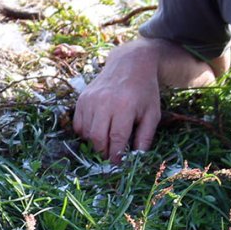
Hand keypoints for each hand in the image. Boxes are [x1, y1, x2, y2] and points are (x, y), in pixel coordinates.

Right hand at [72, 48, 164, 162]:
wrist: (130, 64)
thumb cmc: (144, 91)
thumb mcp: (152, 113)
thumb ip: (145, 137)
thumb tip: (135, 159)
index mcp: (124, 107)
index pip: (117, 138)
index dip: (116, 156)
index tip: (118, 165)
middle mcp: (104, 102)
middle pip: (98, 138)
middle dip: (103, 153)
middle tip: (110, 158)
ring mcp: (90, 100)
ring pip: (86, 133)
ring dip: (95, 144)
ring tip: (105, 145)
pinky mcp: (82, 99)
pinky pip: (78, 124)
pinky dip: (85, 134)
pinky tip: (97, 132)